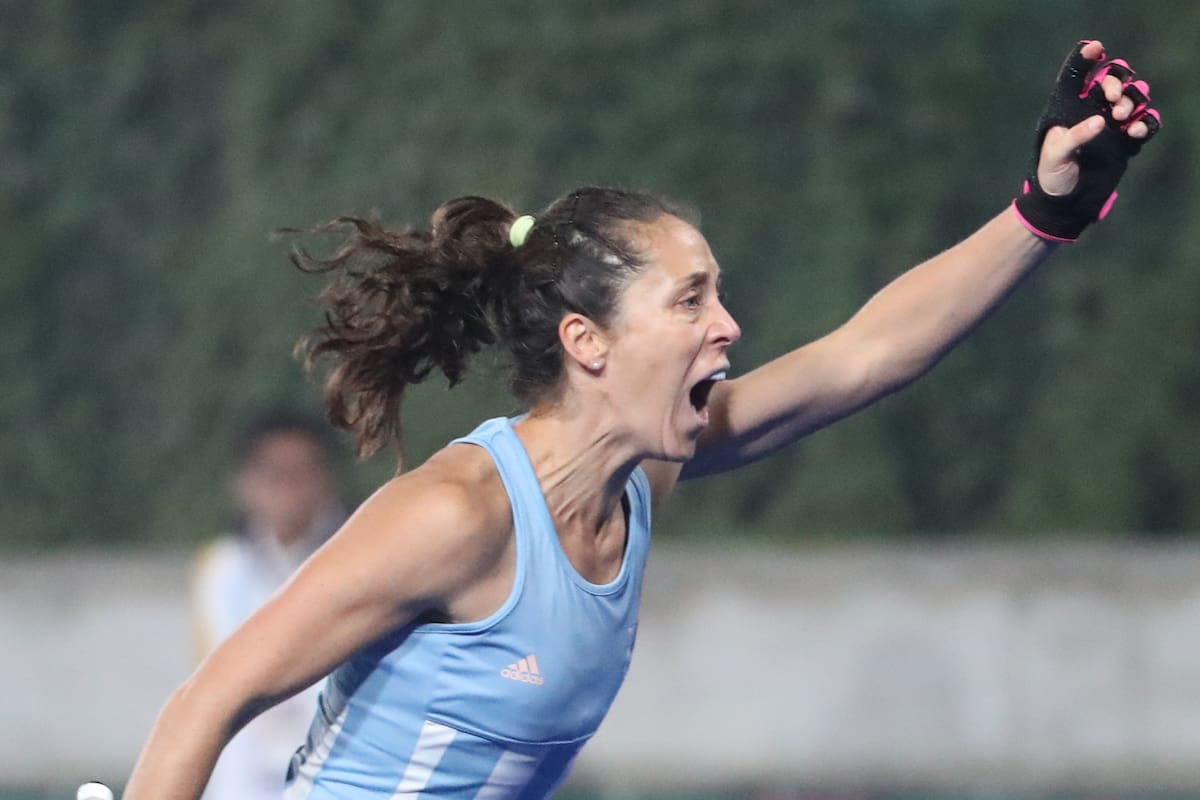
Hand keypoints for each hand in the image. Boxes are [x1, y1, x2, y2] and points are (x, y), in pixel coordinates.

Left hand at [1014, 40, 1161, 241]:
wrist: (1064, 203)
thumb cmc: (1050, 175)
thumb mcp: (1054, 156)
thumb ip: (1074, 136)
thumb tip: (1100, 122)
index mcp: (1068, 108)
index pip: (1077, 75)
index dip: (1086, 58)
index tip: (1096, 49)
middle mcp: (1092, 110)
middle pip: (1112, 79)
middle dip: (1116, 82)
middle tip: (1112, 100)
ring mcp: (1111, 124)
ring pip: (1132, 98)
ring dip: (1132, 100)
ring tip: (1121, 117)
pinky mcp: (1125, 140)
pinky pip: (1144, 123)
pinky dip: (1145, 123)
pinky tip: (1134, 132)